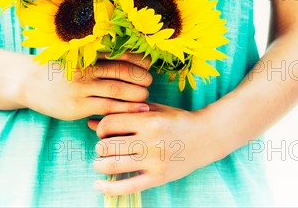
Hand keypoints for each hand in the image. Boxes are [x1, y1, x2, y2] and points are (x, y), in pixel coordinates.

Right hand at [19, 52, 152, 120]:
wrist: (28, 82)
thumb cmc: (58, 70)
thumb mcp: (74, 58)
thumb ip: (95, 58)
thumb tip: (125, 58)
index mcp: (87, 55)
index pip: (118, 53)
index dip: (136, 58)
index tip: (149, 62)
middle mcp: (86, 69)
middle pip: (120, 71)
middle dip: (139, 76)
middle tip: (150, 80)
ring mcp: (81, 88)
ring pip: (116, 90)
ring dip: (135, 94)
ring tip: (146, 96)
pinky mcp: (78, 106)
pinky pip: (106, 108)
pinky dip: (124, 109)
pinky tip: (137, 110)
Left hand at [87, 102, 227, 194]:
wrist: (206, 136)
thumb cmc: (177, 119)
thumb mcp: (151, 110)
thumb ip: (123, 114)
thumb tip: (91, 122)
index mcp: (147, 120)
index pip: (109, 124)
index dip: (101, 128)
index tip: (103, 131)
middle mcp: (149, 141)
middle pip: (108, 145)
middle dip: (99, 147)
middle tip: (102, 148)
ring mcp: (154, 161)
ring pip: (113, 165)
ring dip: (99, 164)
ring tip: (100, 162)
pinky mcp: (158, 177)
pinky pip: (128, 186)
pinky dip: (108, 188)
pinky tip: (98, 184)